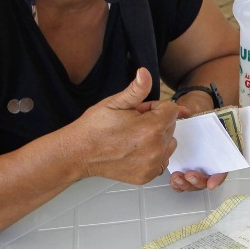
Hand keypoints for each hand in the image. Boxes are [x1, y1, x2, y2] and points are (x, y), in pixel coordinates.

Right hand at [63, 68, 180, 183]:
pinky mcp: (147, 175)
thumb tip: (145, 73)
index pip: (172, 110)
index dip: (155, 107)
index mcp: (152, 127)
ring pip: (168, 143)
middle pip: (171, 126)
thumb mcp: (115, 103)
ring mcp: (152, 164)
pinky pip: (161, 160)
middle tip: (133, 125)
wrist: (78, 153)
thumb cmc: (94, 128)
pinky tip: (135, 151)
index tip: (139, 112)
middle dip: (156, 122)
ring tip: (134, 138)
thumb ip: (137, 89)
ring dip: (157, 138)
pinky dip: (153, 155)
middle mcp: (156, 148)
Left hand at [167, 101, 229, 191]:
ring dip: (185, 184)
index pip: (223, 171)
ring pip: (193, 184)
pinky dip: (177, 184)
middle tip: (189, 175)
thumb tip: (246, 111)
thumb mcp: (216, 115)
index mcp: (221, 155)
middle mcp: (209, 166)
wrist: (191, 115)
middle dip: (198, 181)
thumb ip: (230, 115)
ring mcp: (196, 169)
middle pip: (206, 181)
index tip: (212, 183)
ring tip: (176, 177)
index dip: (218, 178)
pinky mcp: (183, 169)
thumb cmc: (205, 118)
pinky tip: (173, 179)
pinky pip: (181, 183)